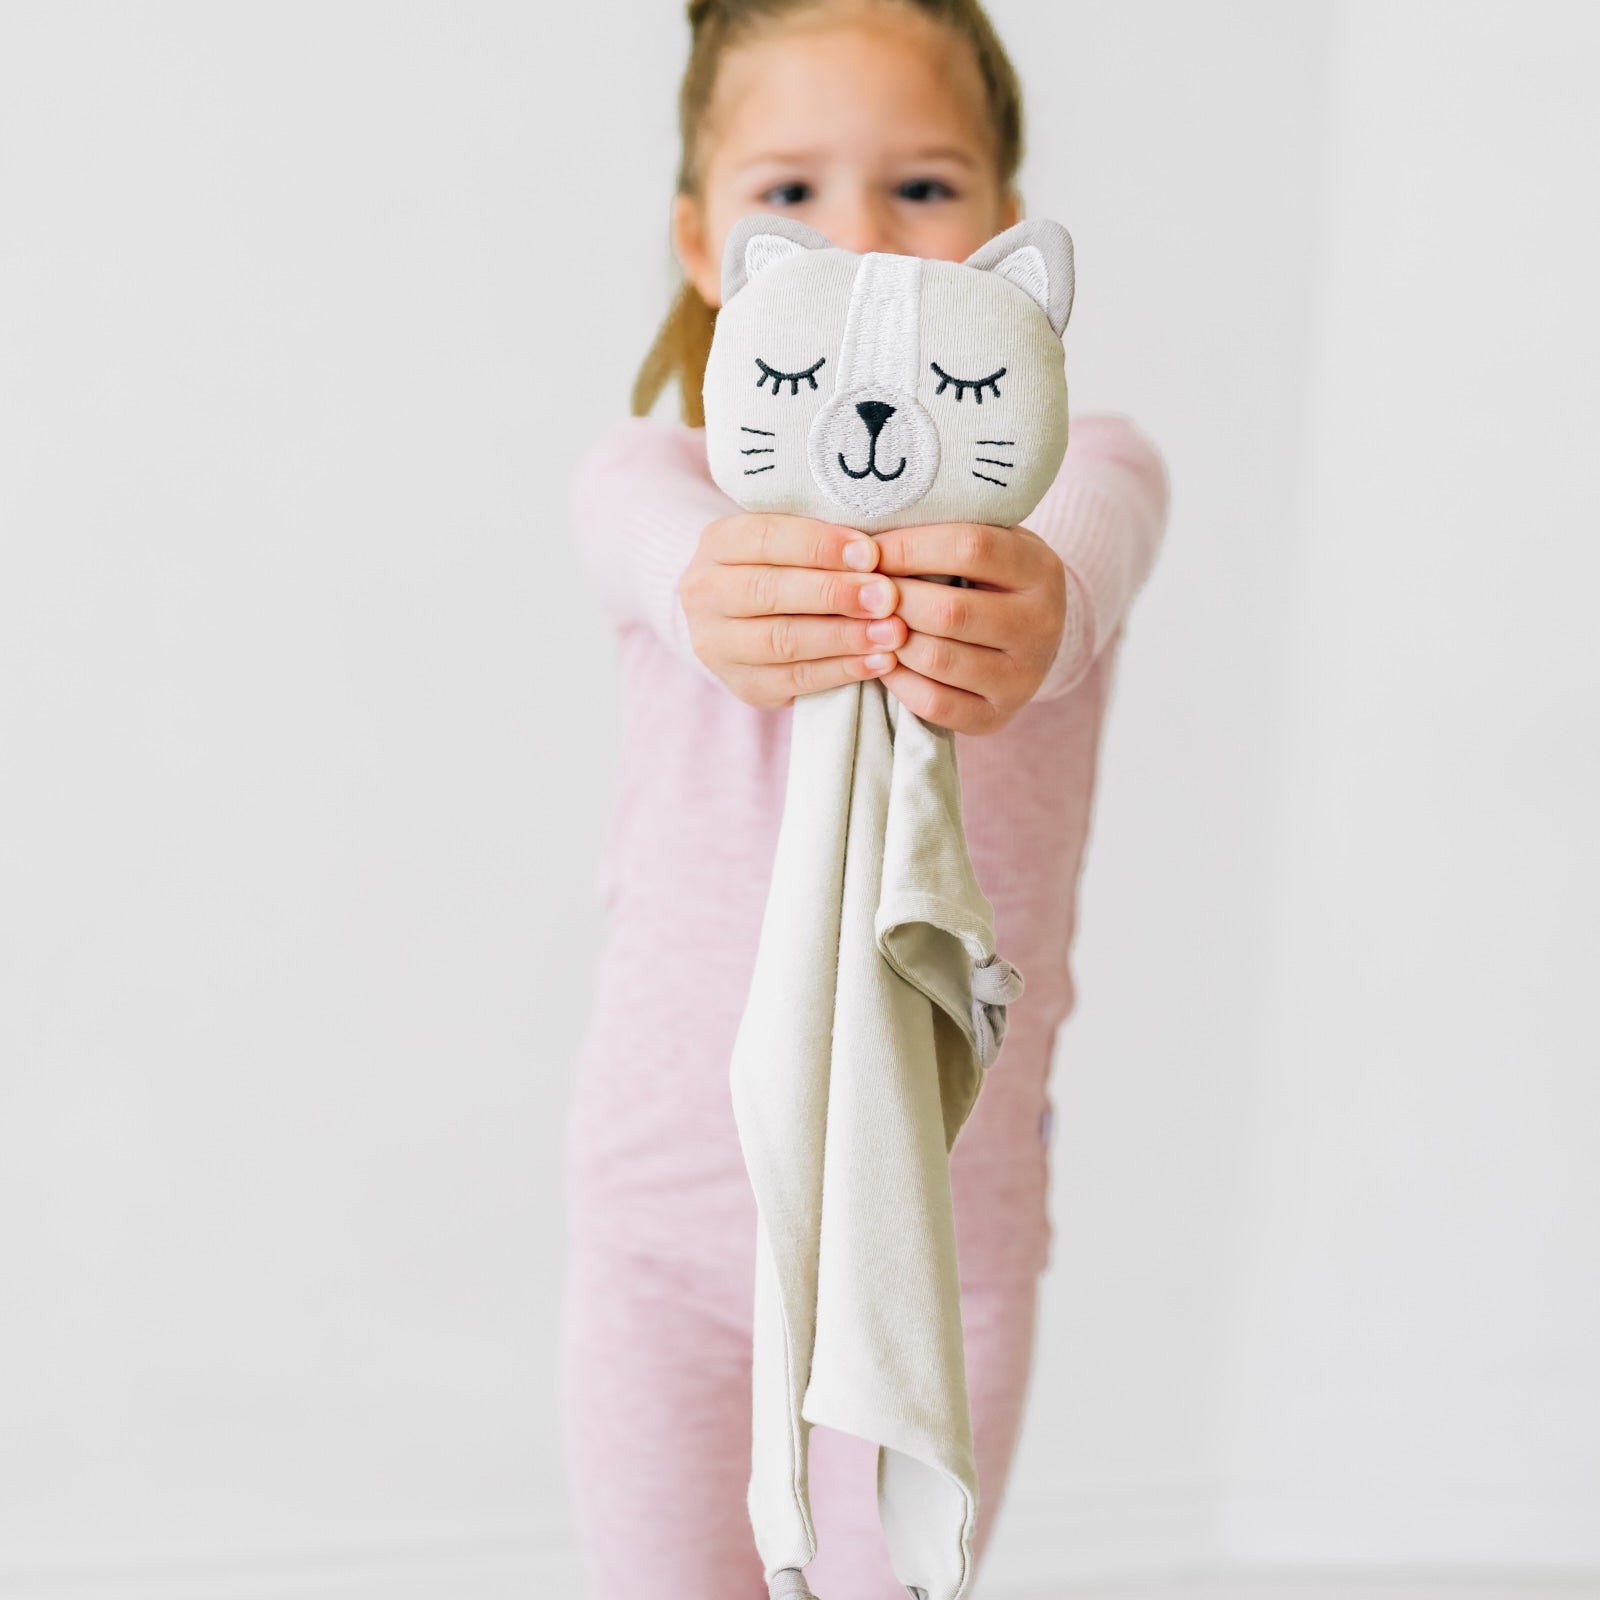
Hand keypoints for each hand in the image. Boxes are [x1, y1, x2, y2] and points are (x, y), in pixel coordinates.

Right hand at [678, 512, 907, 708]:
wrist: (743, 620)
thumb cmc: (785, 568)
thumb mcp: (790, 542)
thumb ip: (822, 542)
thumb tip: (876, 551)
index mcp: (717, 543)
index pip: (764, 538)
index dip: (818, 546)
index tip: (870, 553)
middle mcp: (704, 592)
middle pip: (769, 592)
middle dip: (834, 594)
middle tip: (886, 597)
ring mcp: (717, 644)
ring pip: (782, 641)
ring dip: (843, 637)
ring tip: (891, 632)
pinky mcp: (742, 685)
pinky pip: (794, 680)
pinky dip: (842, 670)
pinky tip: (879, 662)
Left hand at [870, 522, 1067, 734]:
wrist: (1027, 638)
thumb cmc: (988, 579)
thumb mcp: (987, 542)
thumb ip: (943, 531)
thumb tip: (865, 532)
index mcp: (1040, 570)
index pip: (969, 547)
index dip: (909, 547)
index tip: (869, 549)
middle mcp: (1041, 626)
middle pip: (949, 610)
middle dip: (891, 600)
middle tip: (858, 592)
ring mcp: (1023, 678)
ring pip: (937, 658)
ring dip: (889, 640)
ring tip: (866, 623)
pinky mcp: (998, 717)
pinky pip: (934, 702)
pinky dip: (897, 680)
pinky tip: (881, 659)